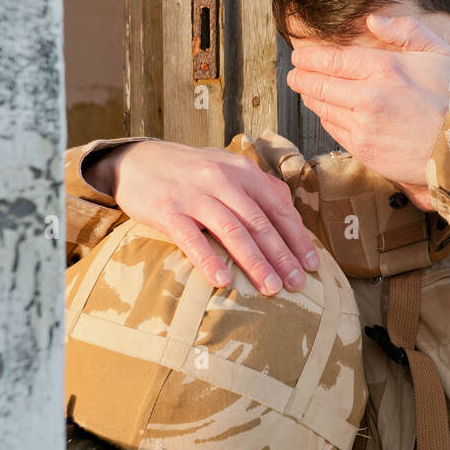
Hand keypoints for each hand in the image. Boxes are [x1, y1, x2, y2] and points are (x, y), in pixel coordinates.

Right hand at [87, 140, 319, 293]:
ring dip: (254, 262)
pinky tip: (223, 281)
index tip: (312, 264)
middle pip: (259, 223)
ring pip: (232, 231)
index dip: (297, 238)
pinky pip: (191, 239)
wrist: (138, 160)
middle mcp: (222, 180)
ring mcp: (194, 195)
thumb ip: (259, 188)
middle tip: (297, 284)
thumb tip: (292, 215)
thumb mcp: (228, 168)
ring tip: (270, 288)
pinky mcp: (167, 210)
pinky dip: (209, 260)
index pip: (279, 208)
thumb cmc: (192, 171)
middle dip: (282, 256)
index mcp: (243, 171)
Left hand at [285, 14, 449, 186]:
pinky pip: (333, 129)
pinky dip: (326, 118)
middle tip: (294, 73)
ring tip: (306, 90)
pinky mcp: (363, 149)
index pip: (331, 60)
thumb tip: (373, 21)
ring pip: (323, 107)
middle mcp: (368, 96)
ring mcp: (363, 125)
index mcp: (384, 68)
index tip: (300, 56)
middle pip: (319, 84)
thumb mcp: (439, 52)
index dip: (309, 57)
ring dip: (310, 97)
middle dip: (301, 77)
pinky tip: (327, 112)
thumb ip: (405, 30)